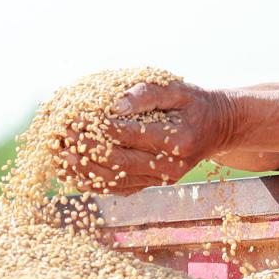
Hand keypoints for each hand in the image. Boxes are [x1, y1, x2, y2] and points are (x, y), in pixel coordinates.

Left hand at [60, 81, 232, 195]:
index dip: (99, 128)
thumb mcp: (177, 89)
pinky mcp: (155, 185)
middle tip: (61, 135)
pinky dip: (95, 183)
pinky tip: (74, 175)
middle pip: (119, 162)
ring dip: (84, 170)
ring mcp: (162, 179)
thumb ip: (147, 94)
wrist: (217, 128)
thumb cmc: (195, 104)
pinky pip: (120, 189)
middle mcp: (171, 166)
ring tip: (60, 156)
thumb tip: (115, 105)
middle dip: (86, 149)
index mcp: (178, 140)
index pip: (130, 136)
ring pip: (116, 180)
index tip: (75, 117)